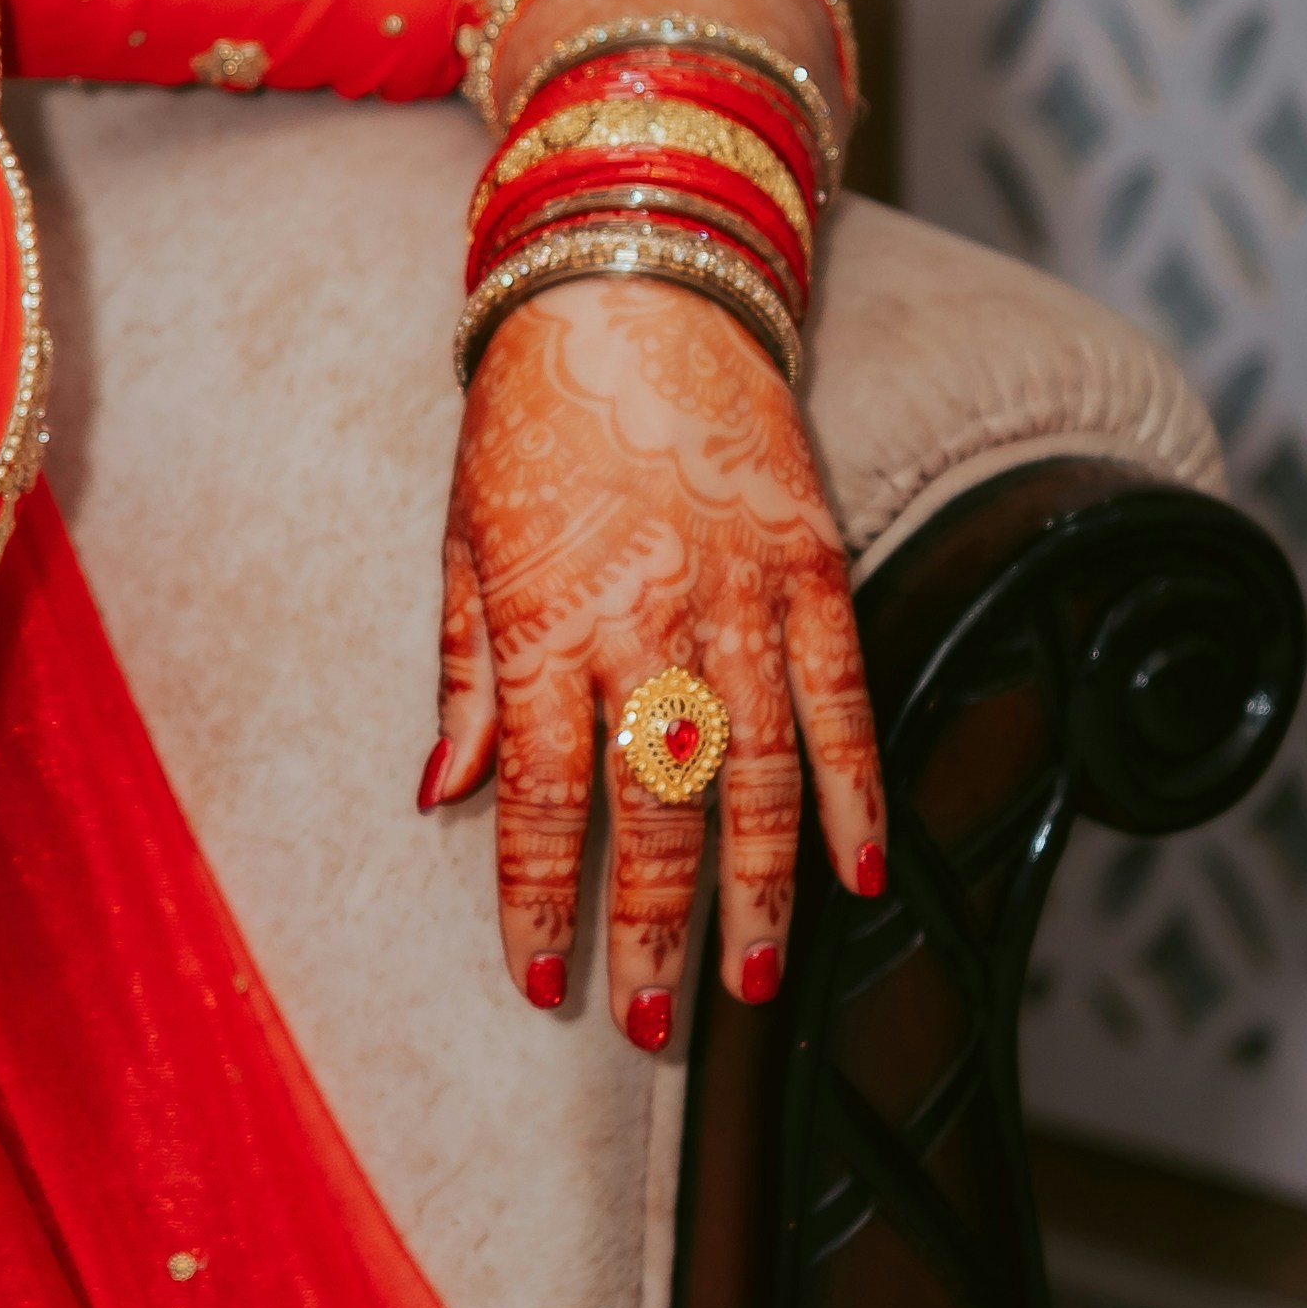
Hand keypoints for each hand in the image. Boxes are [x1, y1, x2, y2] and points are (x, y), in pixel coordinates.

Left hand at [424, 274, 883, 1043]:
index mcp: (544, 624)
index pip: (543, 801)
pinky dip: (859, 791)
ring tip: (757, 978)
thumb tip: (441, 795)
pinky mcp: (815, 566)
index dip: (542, 904)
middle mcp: (644, 624)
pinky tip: (865, 869)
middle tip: (654, 1021)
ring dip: (761, 891)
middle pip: (653, 813)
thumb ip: (464, 675)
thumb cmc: (530, 414)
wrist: (633, 286)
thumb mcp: (462, 539)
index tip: (540, 984)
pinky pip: (843, 701)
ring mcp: (740, 599)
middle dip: (653, 930)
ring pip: (757, 778)